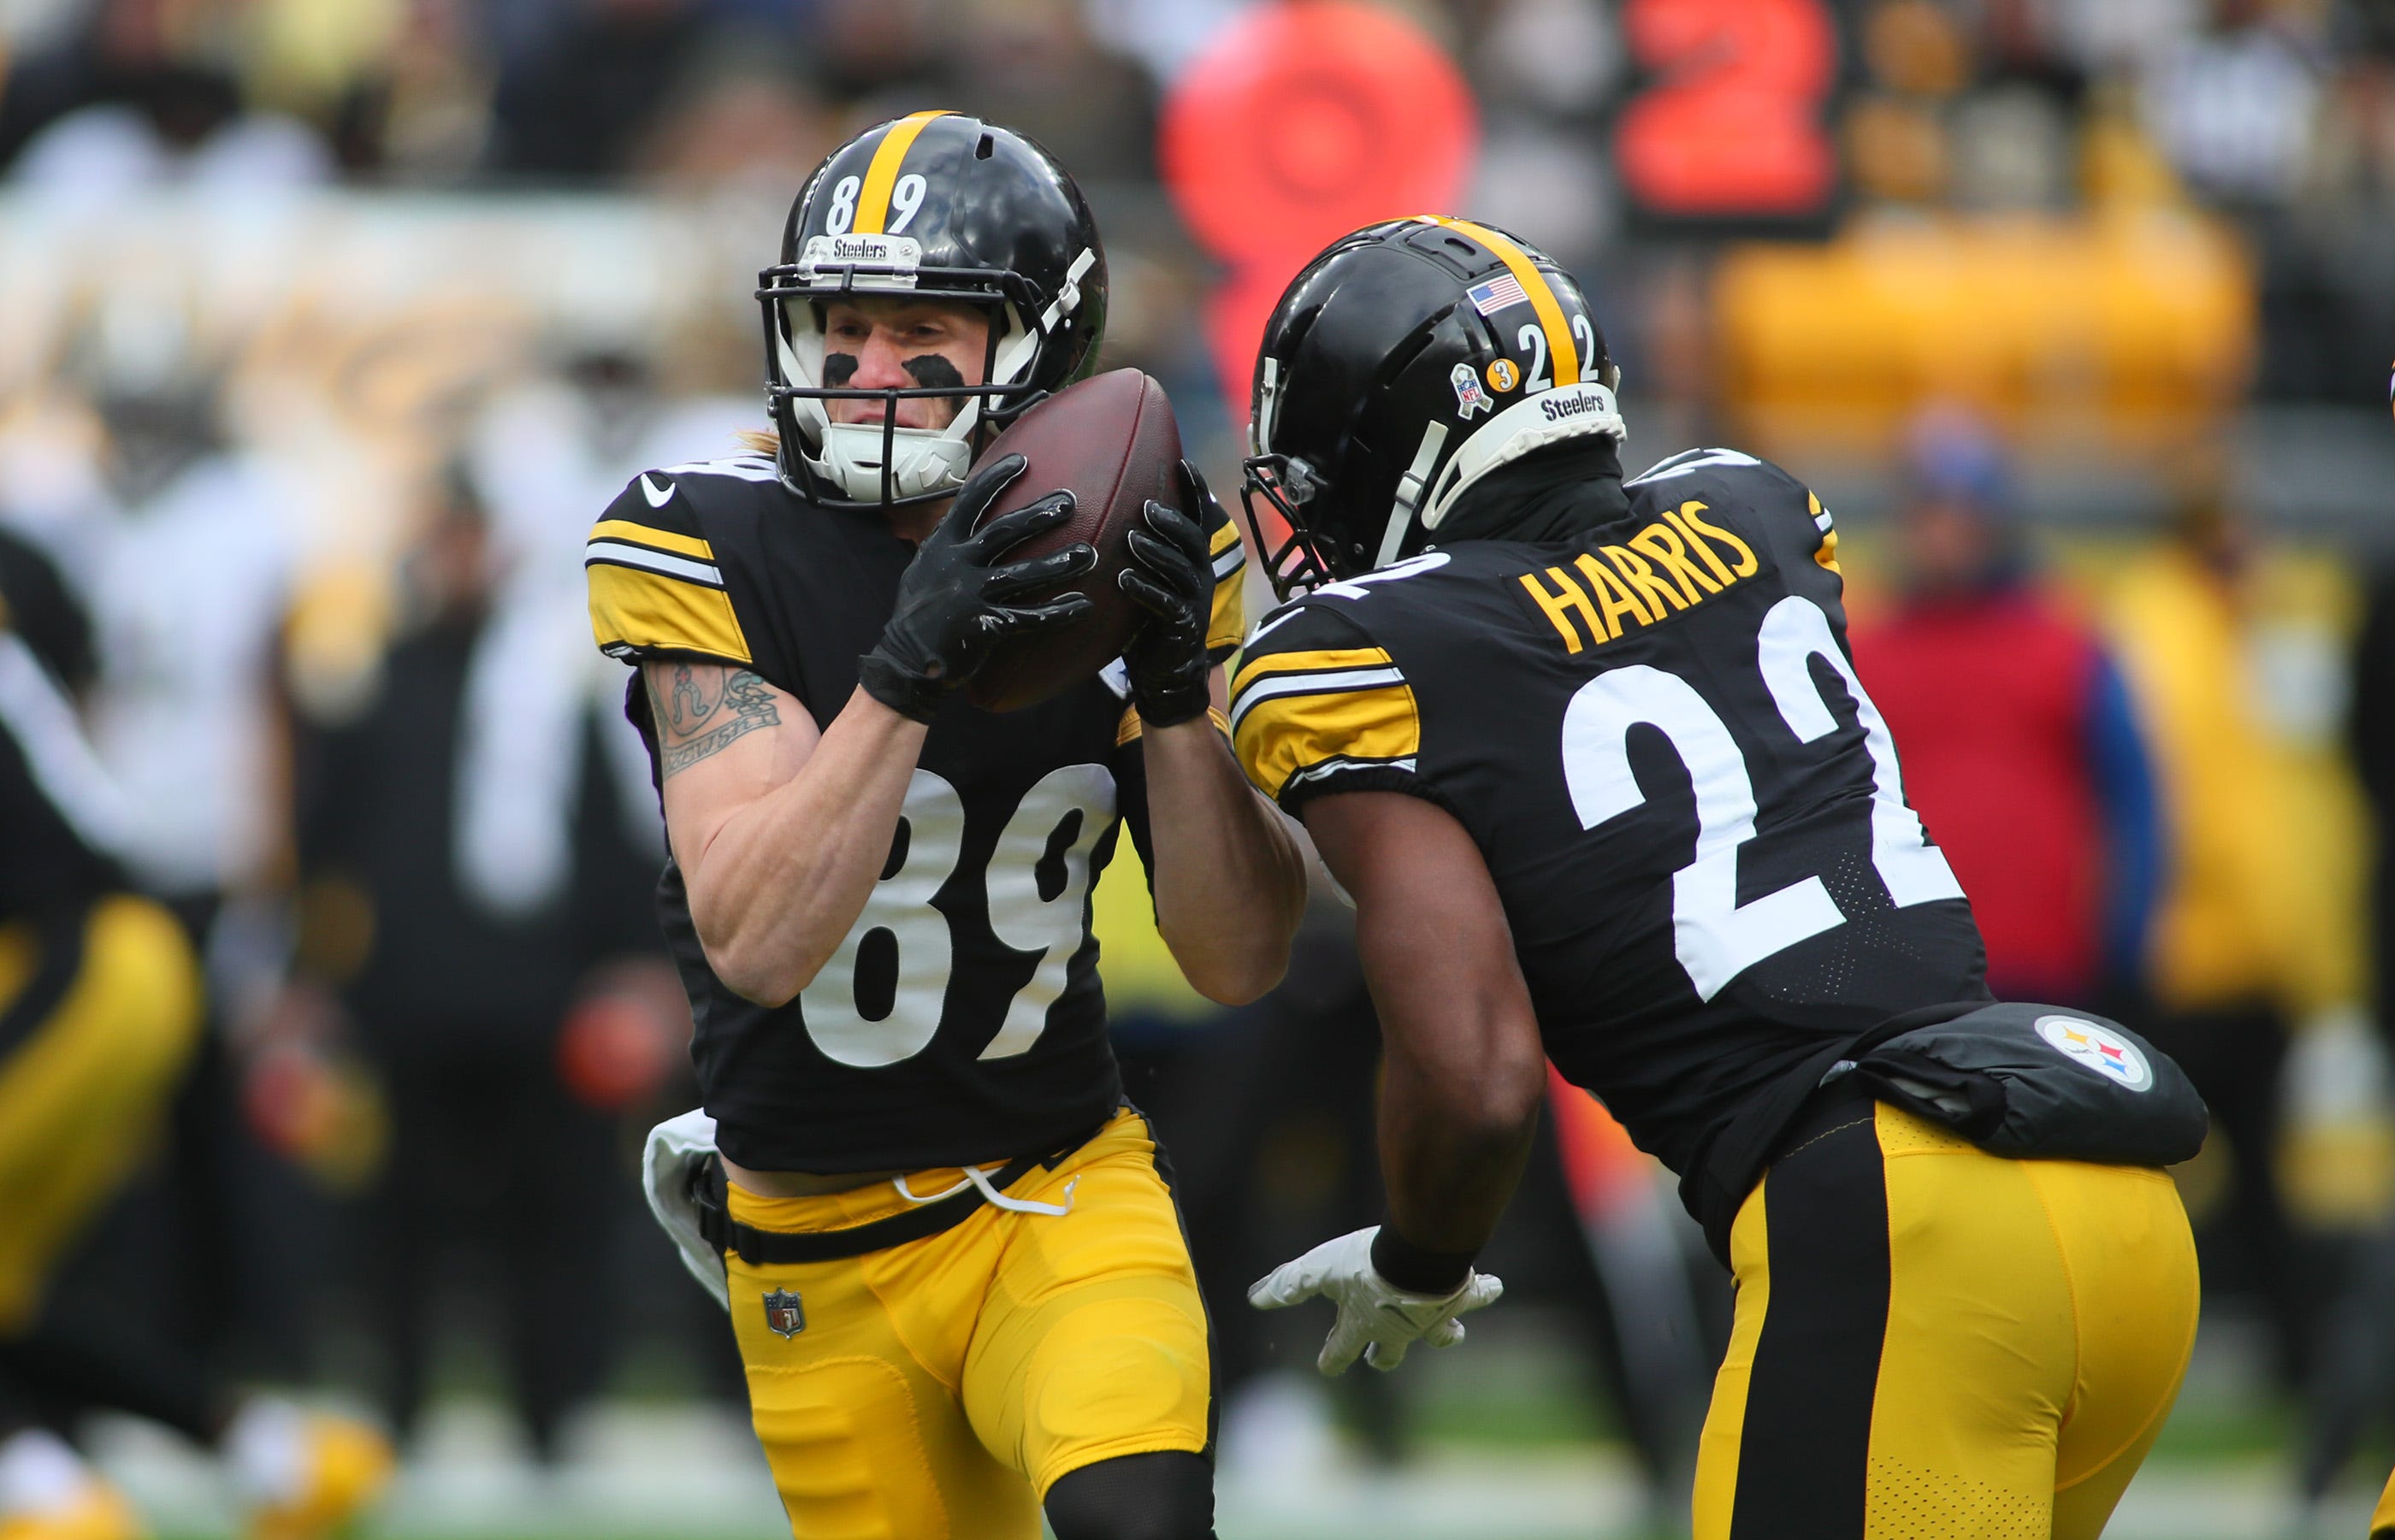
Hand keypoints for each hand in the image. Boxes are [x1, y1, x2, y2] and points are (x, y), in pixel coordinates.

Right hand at [858, 453, 1096, 721]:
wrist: (906, 662)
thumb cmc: (919, 613)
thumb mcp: (924, 568)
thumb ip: (948, 543)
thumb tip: (963, 515)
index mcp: (942, 546)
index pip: (969, 502)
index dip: (995, 479)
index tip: (1022, 461)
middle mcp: (956, 565)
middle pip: (1004, 532)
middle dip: (1038, 514)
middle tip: (1068, 502)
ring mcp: (971, 596)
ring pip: (1023, 574)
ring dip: (1059, 563)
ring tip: (1089, 554)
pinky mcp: (985, 627)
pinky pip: (1029, 617)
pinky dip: (1058, 612)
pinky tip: (1083, 605)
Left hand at [1118, 460, 1220, 728]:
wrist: (1166, 671)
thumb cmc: (1150, 617)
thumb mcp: (1149, 576)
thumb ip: (1141, 546)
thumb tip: (1108, 505)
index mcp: (1193, 559)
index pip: (1200, 518)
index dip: (1196, 491)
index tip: (1183, 463)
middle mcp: (1200, 575)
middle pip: (1192, 541)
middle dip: (1170, 522)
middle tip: (1145, 507)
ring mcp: (1194, 601)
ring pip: (1179, 570)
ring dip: (1155, 553)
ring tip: (1130, 540)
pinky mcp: (1183, 627)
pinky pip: (1165, 605)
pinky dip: (1144, 590)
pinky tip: (1123, 580)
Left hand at [1247, 1226, 1502, 1375]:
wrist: (1416, 1260)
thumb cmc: (1364, 1267)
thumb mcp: (1316, 1270)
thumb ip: (1287, 1284)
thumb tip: (1255, 1298)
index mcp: (1361, 1325)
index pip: (1340, 1349)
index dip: (1331, 1357)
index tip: (1326, 1365)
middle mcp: (1398, 1330)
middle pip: (1389, 1354)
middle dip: (1383, 1358)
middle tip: (1378, 1360)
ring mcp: (1432, 1319)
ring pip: (1441, 1337)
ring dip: (1443, 1337)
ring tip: (1449, 1335)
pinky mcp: (1460, 1298)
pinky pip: (1477, 1295)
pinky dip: (1485, 1291)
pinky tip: (1492, 1286)